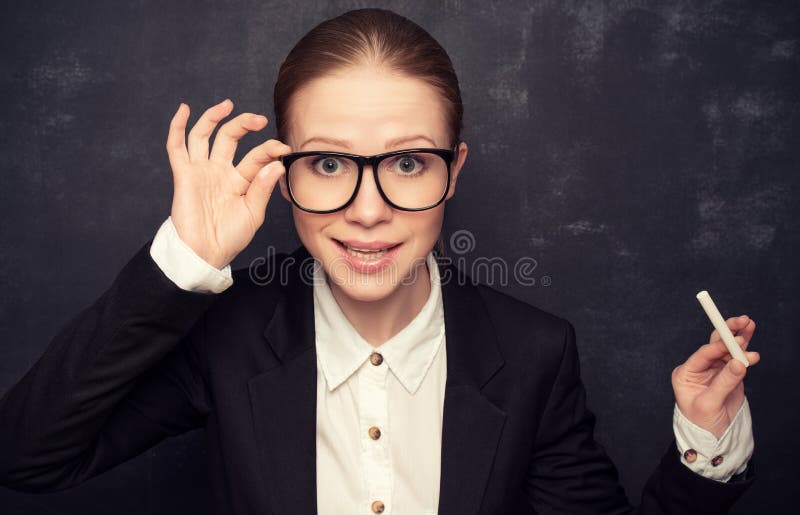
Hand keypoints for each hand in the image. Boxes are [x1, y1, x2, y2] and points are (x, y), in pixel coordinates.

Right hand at [166, 99, 291, 268]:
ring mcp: (202, 171)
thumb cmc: (229, 237)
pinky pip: (177, 147)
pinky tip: (184, 109)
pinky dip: (178, 127)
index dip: (270, 149)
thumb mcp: (253, 213)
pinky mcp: (184, 175)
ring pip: (204, 135)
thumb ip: (263, 187)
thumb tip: (277, 165)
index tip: (284, 148)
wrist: (204, 253)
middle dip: (244, 125)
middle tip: (259, 119)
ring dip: (214, 117)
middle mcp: (221, 171)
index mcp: (241, 180)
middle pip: (230, 138)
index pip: (257, 156)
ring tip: (228, 105)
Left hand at [672, 315, 759, 438]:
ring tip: (750, 326)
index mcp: (686, 373)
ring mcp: (715, 371)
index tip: (733, 340)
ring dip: (739, 339)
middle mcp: (699, 369)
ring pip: (727, 350)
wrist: (713, 439)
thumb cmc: (702, 423)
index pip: (703, 354)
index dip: (719, 346)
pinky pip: (737, 360)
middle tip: (742, 321)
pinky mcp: (729, 375)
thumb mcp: (709, 404)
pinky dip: (745, 352)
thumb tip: (740, 362)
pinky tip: (752, 346)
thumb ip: (724, 382)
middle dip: (728, 332)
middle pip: (714, 345)